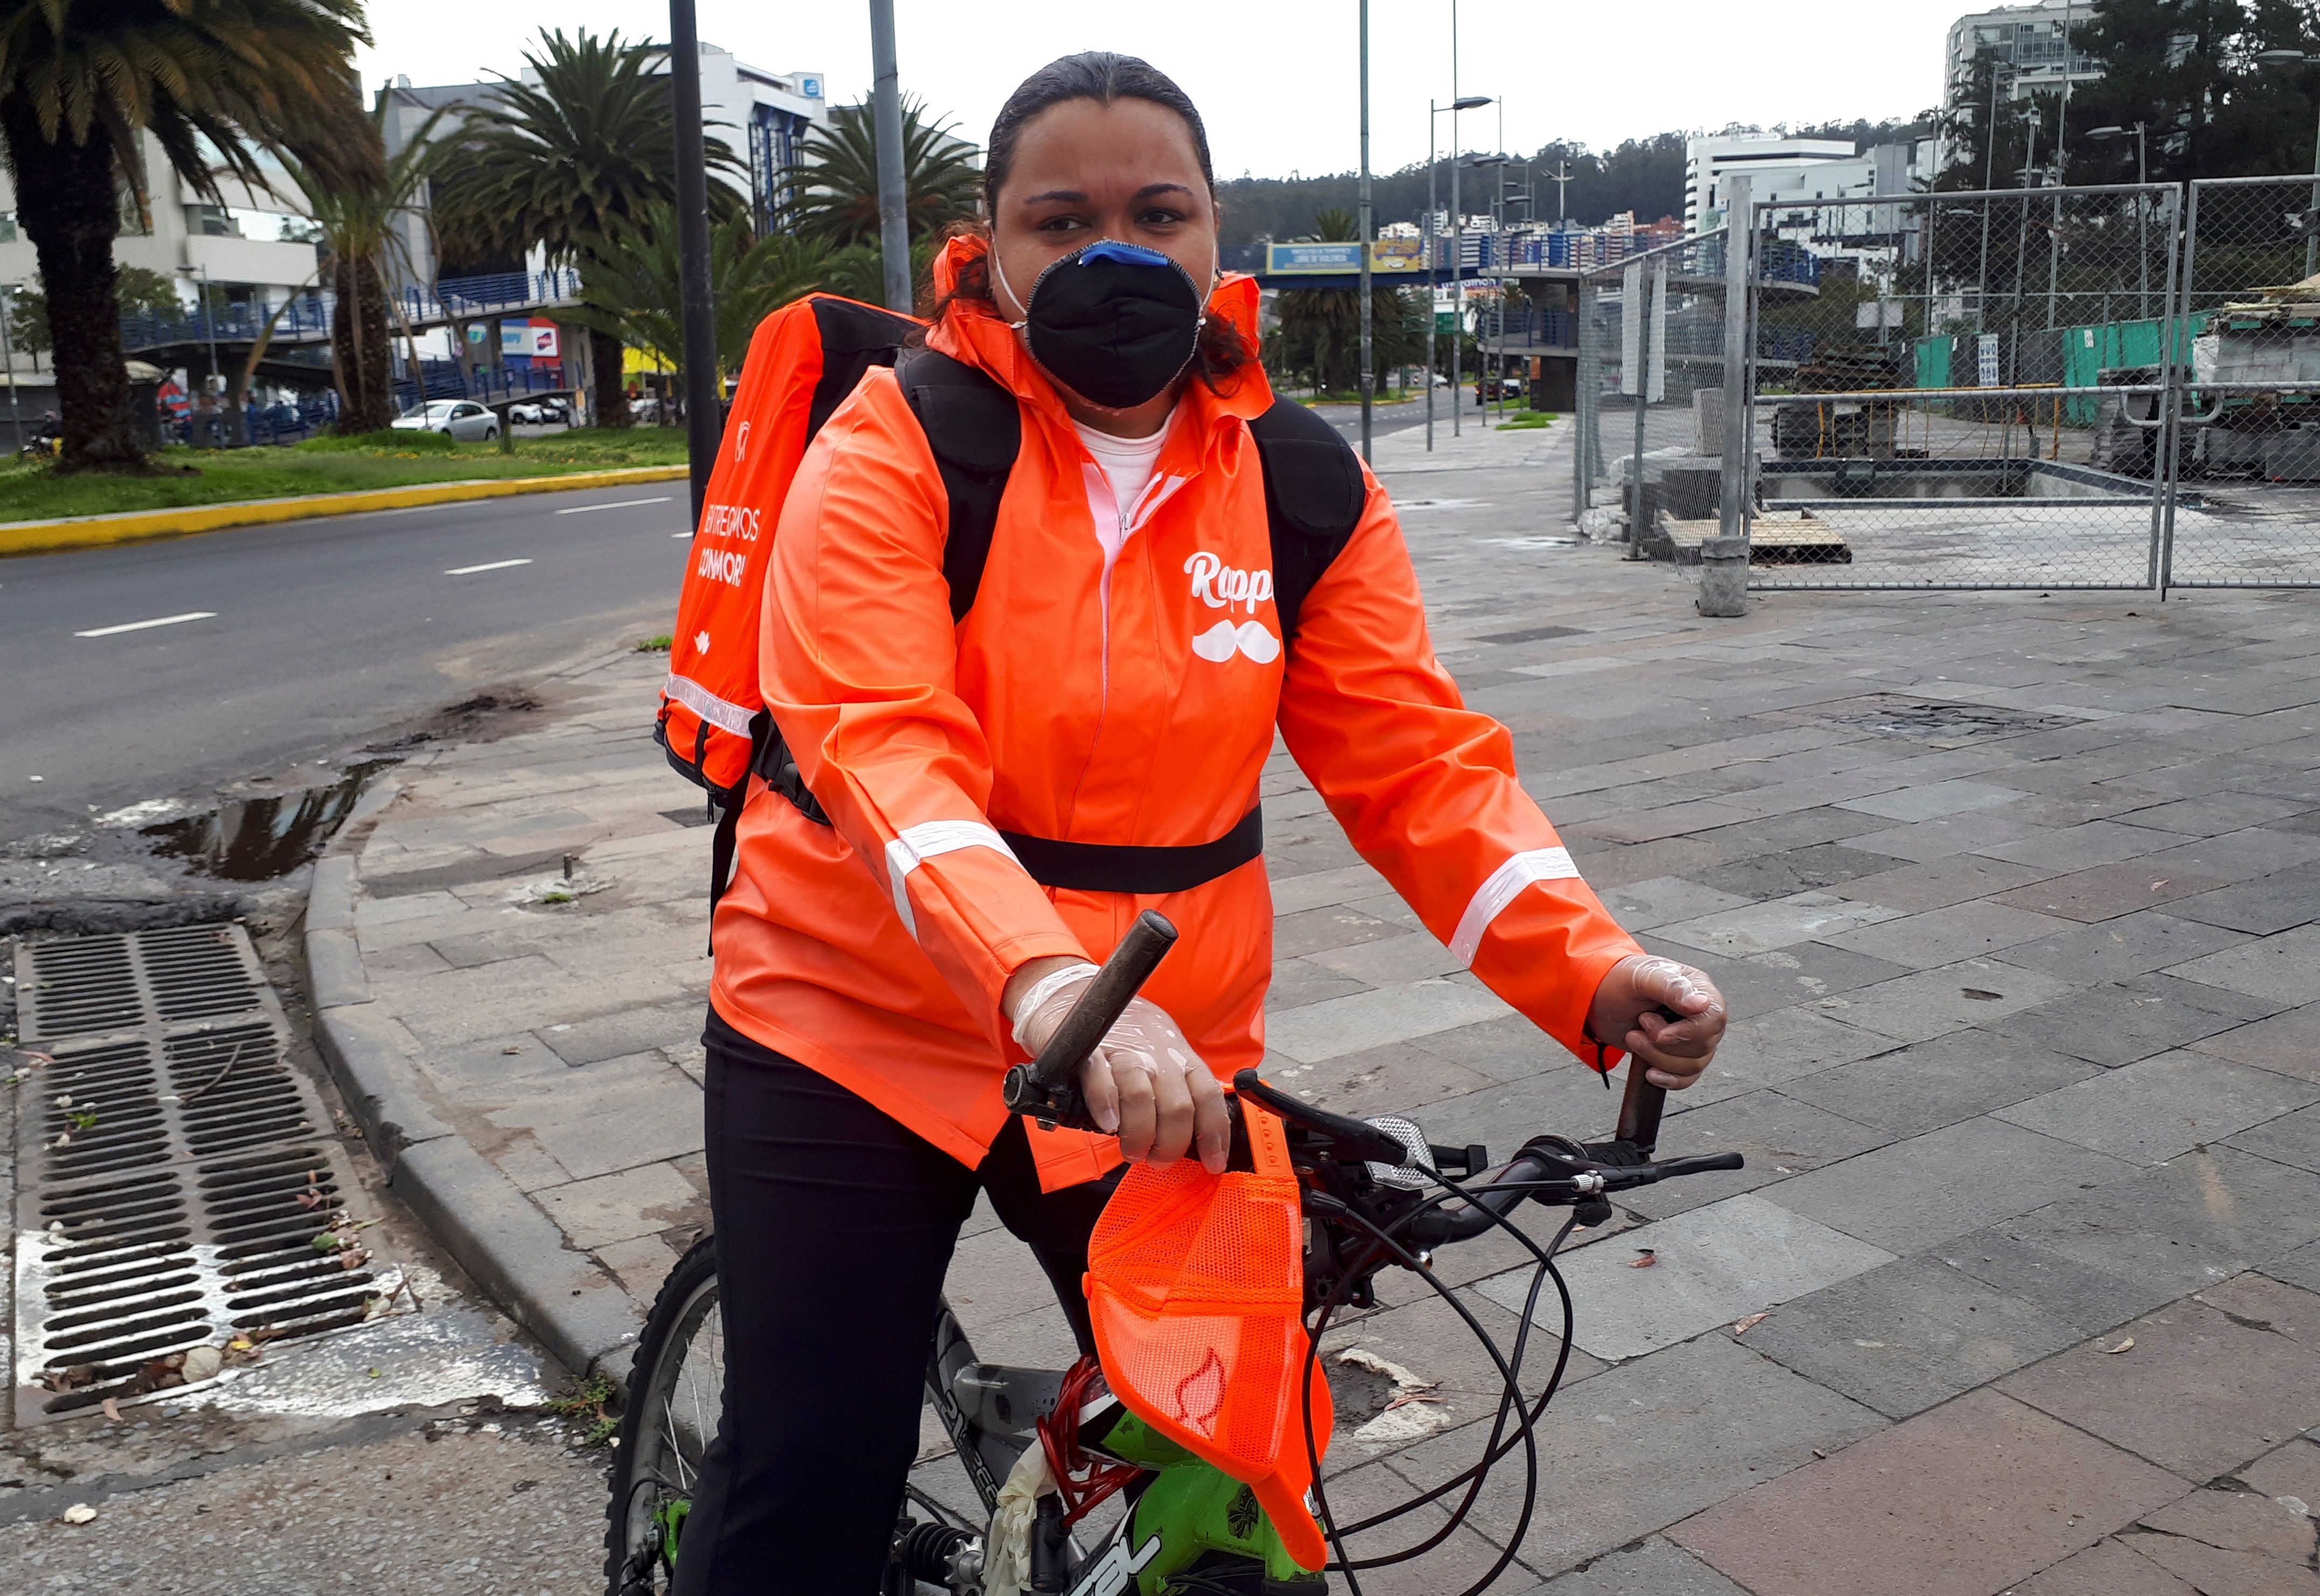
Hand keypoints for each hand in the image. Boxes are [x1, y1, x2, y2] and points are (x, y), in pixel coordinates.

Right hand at [1005, 960, 1230, 1173]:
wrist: (1071, 995)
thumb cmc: (1122, 1031)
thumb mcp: (1162, 1051)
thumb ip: (1176, 1087)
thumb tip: (1194, 1134)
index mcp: (1179, 1056)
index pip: (1209, 1097)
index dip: (1215, 1135)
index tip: (1214, 1163)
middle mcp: (1156, 1054)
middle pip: (1177, 1107)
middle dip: (1170, 1146)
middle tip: (1157, 1160)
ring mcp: (1122, 1051)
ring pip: (1142, 1098)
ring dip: (1140, 1135)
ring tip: (1132, 1151)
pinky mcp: (1088, 1051)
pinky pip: (1100, 1079)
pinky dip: (1106, 1105)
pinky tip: (1107, 1124)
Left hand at [1586, 954, 1726, 1090]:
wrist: (1597, 1000)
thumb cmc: (1618, 981)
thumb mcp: (1641, 977)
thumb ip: (1671, 987)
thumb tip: (1702, 1003)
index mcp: (1698, 989)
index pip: (1714, 1017)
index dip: (1690, 1032)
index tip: (1661, 1035)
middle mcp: (1700, 1014)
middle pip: (1703, 1045)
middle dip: (1664, 1043)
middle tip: (1640, 1023)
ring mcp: (1692, 1037)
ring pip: (1694, 1064)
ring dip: (1658, 1057)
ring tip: (1634, 1037)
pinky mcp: (1679, 1055)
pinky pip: (1687, 1078)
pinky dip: (1668, 1079)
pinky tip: (1650, 1072)